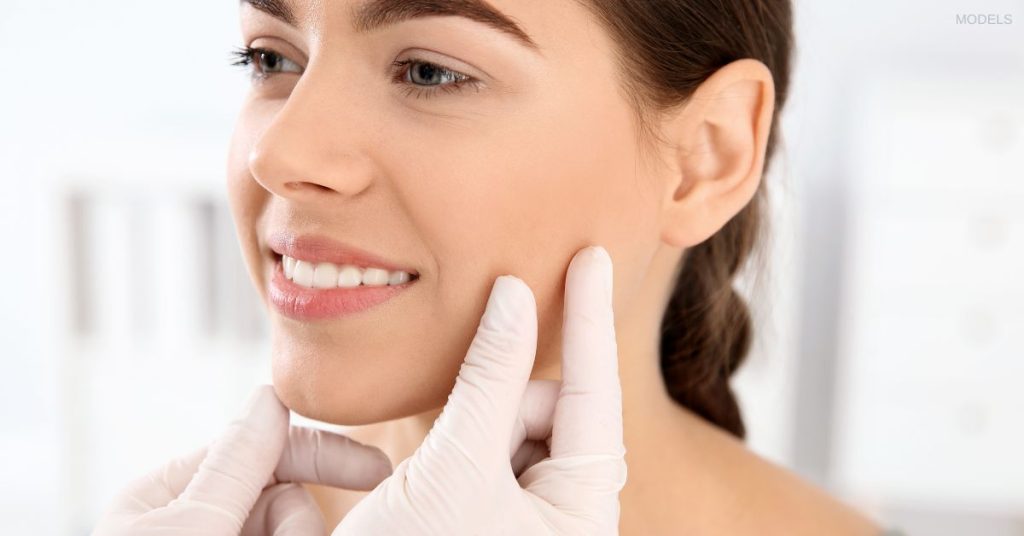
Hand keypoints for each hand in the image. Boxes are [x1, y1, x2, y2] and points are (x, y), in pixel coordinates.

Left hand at [93, 385, 393, 535]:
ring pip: (295, 532)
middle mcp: (195, 525)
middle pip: (282, 499)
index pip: (255, 451)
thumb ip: (238, 464)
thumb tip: (272, 397)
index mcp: (166, 497)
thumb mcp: (194, 530)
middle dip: (298, 526)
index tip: (377, 469)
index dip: (320, 453)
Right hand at [336, 245, 625, 534]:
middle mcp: (563, 515)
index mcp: (581, 514)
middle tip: (452, 435)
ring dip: (471, 425)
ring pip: (509, 428)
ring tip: (431, 473)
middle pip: (545, 411)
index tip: (591, 255)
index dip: (590, 318)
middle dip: (499, 400)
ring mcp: (527, 517)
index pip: (593, 393)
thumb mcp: (456, 468)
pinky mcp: (492, 517)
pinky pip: (487, 452)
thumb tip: (513, 296)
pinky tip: (427, 473)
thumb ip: (489, 377)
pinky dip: (461, 442)